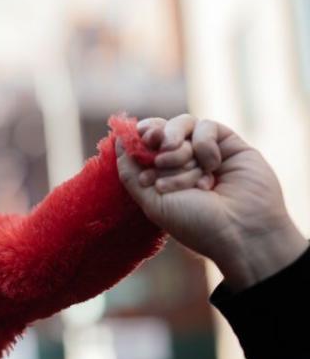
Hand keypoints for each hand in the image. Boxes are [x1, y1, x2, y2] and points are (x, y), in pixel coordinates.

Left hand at [118, 117, 305, 289]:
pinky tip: (211, 166)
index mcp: (162, 175)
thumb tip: (117, 139)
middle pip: (161, 131)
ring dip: (178, 147)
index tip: (140, 138)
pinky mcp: (229, 145)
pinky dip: (203, 144)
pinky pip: (207, 127)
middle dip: (157, 141)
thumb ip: (129, 170)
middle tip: (160, 158)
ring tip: (181, 166)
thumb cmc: (195, 223)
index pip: (144, 143)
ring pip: (182, 126)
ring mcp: (206, 153)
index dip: (139, 136)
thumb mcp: (151, 200)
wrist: (240, 231)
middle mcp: (183, 162)